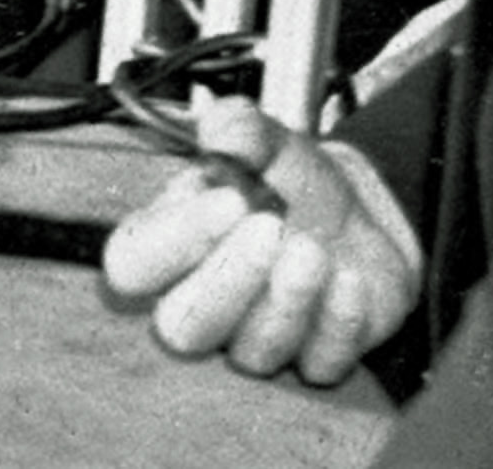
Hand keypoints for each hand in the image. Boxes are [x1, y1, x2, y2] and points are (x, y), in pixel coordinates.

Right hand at [103, 95, 420, 384]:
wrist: (359, 212)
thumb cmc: (290, 178)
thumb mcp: (262, 137)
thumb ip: (236, 127)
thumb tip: (223, 135)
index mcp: (167, 245)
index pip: (133, 265)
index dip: (173, 242)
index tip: (228, 200)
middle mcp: (201, 300)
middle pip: (183, 326)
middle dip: (228, 280)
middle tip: (271, 225)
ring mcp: (255, 338)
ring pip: (250, 351)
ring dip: (287, 299)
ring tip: (315, 249)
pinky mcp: (314, 358)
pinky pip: (317, 364)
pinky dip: (336, 323)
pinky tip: (350, 280)